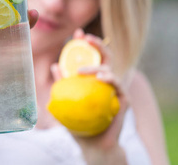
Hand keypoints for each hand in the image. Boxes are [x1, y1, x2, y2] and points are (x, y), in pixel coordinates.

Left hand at [51, 29, 128, 162]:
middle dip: (96, 44)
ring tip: (80, 71)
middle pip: (104, 56)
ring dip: (95, 66)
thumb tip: (54, 65)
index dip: (86, 43)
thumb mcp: (66, 101)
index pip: (91, 56)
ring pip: (109, 69)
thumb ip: (62, 84)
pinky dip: (110, 79)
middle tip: (85, 38)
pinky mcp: (123, 100)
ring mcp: (115, 89)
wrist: (93, 145)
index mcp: (93, 78)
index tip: (77, 32)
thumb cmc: (79, 123)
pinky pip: (118, 86)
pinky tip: (101, 78)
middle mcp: (106, 80)